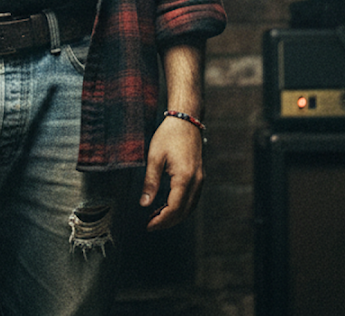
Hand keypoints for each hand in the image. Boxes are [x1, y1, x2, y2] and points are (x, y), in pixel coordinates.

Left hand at [139, 114, 203, 230]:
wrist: (186, 120)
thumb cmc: (169, 135)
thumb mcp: (154, 157)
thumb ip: (150, 182)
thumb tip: (144, 203)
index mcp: (184, 178)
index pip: (174, 209)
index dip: (161, 221)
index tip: (148, 225)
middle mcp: (196, 181)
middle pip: (183, 212)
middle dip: (167, 222)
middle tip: (150, 224)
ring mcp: (200, 179)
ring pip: (189, 208)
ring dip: (174, 216)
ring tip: (156, 217)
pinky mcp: (199, 177)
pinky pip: (192, 199)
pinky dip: (181, 207)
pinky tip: (167, 206)